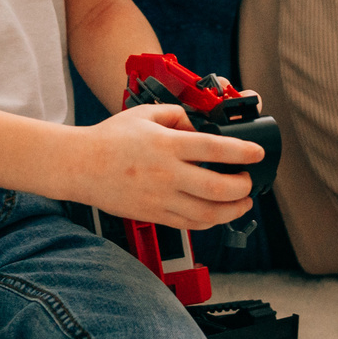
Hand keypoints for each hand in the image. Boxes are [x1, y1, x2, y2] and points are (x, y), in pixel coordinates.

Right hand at [68, 104, 261, 228]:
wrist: (80, 166)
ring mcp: (160, 198)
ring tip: (242, 203)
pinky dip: (209, 221)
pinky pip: (189, 224)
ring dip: (232, 210)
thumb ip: (178, 116)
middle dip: (242, 187)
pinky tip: (217, 213)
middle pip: (218, 188)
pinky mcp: (153, 215)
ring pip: (207, 213)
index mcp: (166, 145)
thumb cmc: (110, 138)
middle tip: (248, 181)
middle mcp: (166, 174)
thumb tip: (201, 126)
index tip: (257, 153)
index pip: (214, 148)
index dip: (242, 152)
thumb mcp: (146, 114)